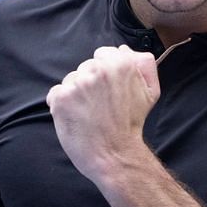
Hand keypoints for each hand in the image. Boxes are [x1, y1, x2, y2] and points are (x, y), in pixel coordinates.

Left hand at [46, 45, 159, 182]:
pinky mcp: (60, 98)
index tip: (108, 90)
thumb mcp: (150, 92)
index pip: (103, 54)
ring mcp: (77, 84)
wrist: (115, 155)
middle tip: (101, 105)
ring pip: (71, 80)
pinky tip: (76, 117)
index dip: (105, 73)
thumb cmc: (131, 124)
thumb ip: (143, 65)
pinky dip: (62, 105)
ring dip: (76, 94)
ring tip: (89, 113)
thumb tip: (125, 50)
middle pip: (86, 67)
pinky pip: (56, 93)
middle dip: (90, 83)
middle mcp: (97, 70)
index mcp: (120, 63)